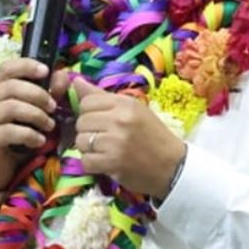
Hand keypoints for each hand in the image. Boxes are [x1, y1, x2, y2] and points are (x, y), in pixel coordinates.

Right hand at [0, 57, 68, 191]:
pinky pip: (9, 131)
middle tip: (53, 107)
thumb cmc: (15, 140)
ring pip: (10, 107)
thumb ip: (49, 95)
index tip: (45, 71)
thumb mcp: (34, 116)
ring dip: (35, 115)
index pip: (6, 68)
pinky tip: (39, 141)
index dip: (26, 65)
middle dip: (37, 94)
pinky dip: (29, 134)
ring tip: (49, 126)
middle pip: (10, 86)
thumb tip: (63, 75)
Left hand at [72, 76, 184, 198]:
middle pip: (81, 122)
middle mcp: (120, 119)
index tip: (100, 122)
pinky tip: (105, 163)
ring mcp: (115, 141)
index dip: (89, 113)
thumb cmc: (153, 136)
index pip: (87, 102)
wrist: (173, 166)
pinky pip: (86, 160)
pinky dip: (92, 164)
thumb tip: (75, 82)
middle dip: (88, 132)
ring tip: (105, 152)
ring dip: (89, 149)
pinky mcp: (113, 162)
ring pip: (81, 141)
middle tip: (104, 140)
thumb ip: (102, 96)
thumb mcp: (133, 111)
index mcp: (126, 104)